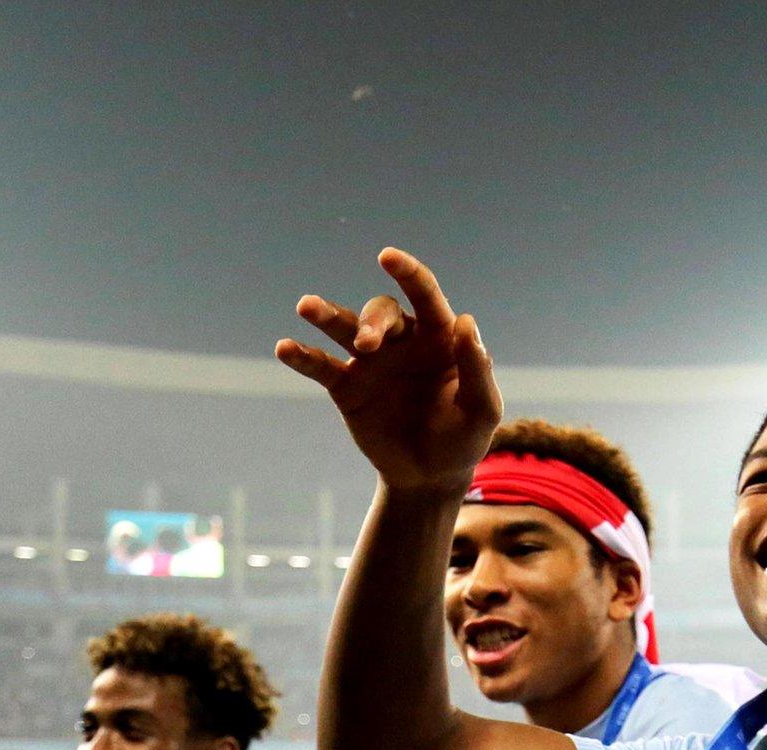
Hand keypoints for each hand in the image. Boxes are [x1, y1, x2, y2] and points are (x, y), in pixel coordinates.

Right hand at [276, 248, 501, 492]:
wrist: (430, 476)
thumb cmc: (464, 438)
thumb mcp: (481, 410)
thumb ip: (477, 368)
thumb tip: (465, 320)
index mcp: (439, 338)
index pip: (425, 295)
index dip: (408, 273)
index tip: (388, 257)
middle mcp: (402, 341)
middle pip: (382, 313)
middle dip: (372, 322)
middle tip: (366, 344)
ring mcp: (371, 362)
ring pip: (345, 327)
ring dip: (327, 315)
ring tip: (307, 306)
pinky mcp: (347, 388)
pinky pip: (321, 366)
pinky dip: (303, 356)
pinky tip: (285, 348)